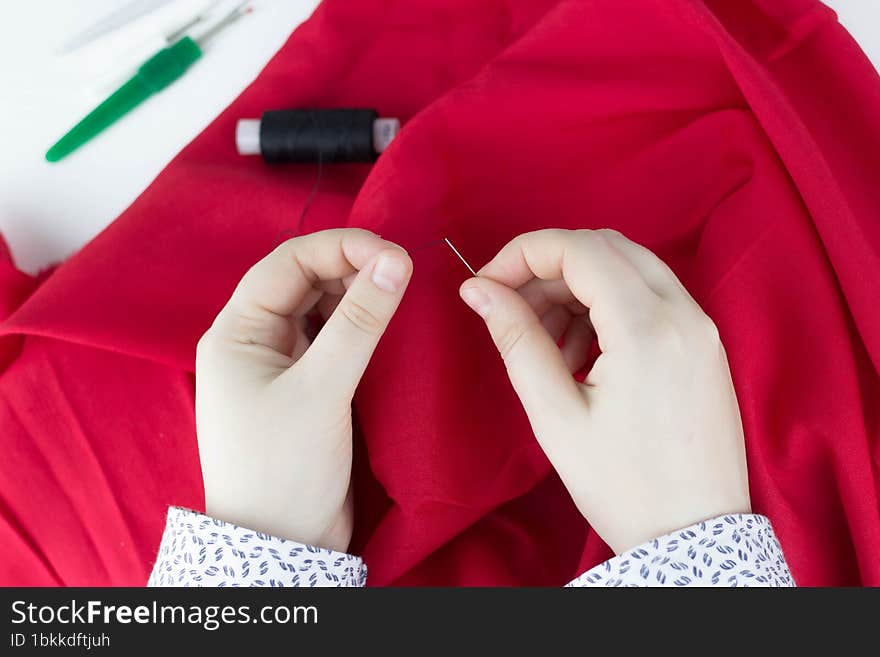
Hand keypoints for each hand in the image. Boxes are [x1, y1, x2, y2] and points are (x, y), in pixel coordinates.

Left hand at [196, 228, 411, 551]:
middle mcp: (253, 341)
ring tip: (399, 290)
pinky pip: (331, 340)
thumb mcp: (323, 390)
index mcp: (235, 333)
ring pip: (320, 309)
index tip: (393, 252)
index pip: (286, 265)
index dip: (340, 248)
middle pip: (303, 282)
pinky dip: (359, 326)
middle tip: (403, 270)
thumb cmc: (285, 469)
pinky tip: (386, 321)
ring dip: (357, 295)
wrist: (282, 547)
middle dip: (351, 268)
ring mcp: (279, 365)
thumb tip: (395, 261)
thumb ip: (360, 322)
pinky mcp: (304, 387)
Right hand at [458, 229, 749, 553]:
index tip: (486, 285)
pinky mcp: (704, 344)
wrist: (694, 537)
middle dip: (548, 268)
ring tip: (546, 345)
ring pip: (628, 267)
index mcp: (647, 327)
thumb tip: (478, 290)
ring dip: (577, 287)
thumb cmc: (623, 486)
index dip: (522, 254)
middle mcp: (683, 313)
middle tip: (511, 310)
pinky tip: (583, 355)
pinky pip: (650, 296)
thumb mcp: (556, 415)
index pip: (578, 249)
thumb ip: (516, 339)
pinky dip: (607, 306)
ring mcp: (700, 327)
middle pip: (605, 247)